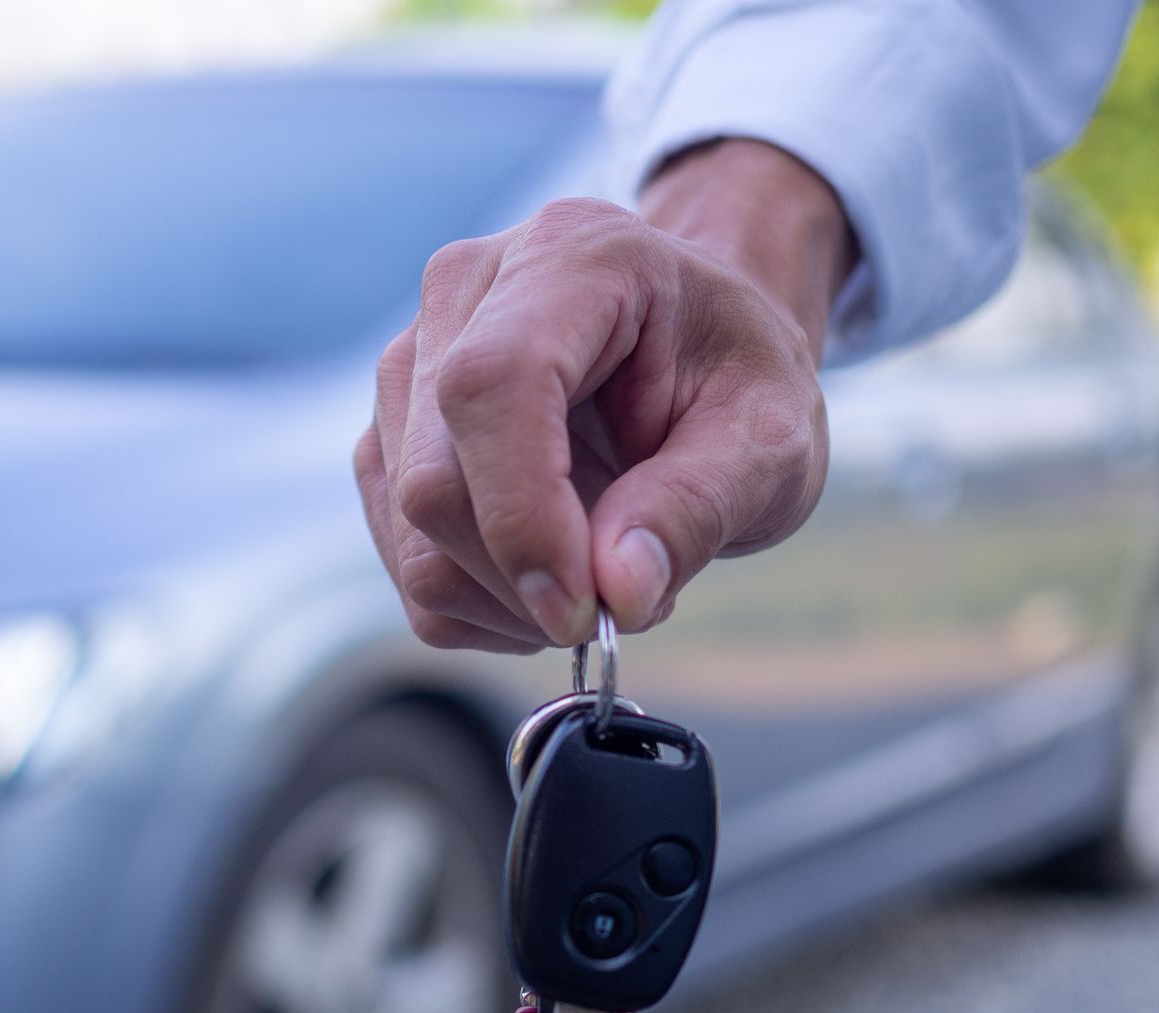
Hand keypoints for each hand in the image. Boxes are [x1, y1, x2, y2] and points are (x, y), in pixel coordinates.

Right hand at [355, 139, 856, 650]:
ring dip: (509, 600)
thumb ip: (698, 508)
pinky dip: (480, 602)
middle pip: (435, 483)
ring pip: (412, 536)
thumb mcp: (769, 439)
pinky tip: (553, 570)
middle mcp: (464, 292)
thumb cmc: (735, 378)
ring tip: (603, 571)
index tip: (584, 609)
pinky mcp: (390, 434)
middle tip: (630, 599)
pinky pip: (404, 561)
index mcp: (572, 256)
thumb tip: (619, 592)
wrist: (694, 348)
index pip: (494, 385)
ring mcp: (409, 364)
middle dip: (528, 583)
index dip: (523, 514)